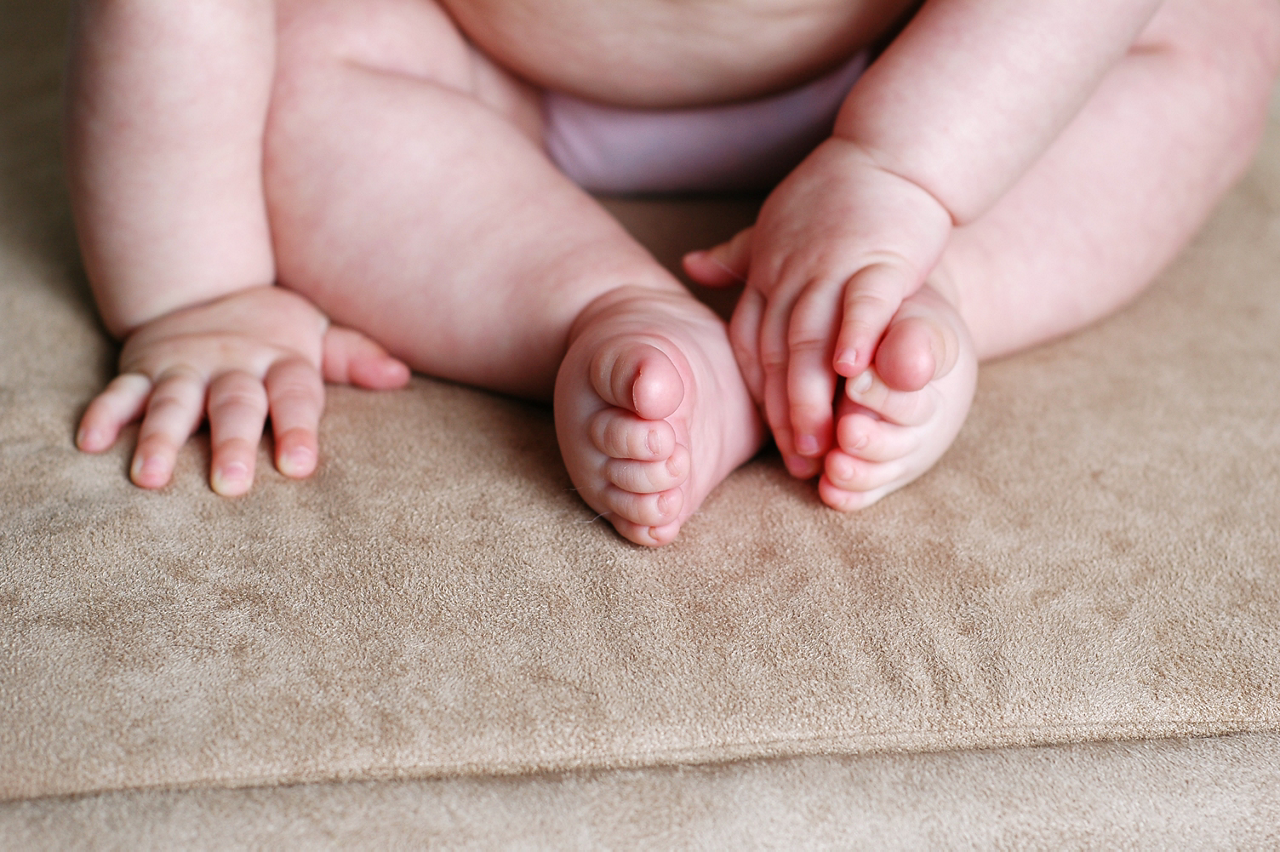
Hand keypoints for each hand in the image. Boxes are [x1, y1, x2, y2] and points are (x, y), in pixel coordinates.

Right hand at [76, 286, 409, 493]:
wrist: (202, 284)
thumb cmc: (272, 331)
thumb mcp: (317, 336)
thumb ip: (354, 358)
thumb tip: (401, 375)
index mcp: (281, 361)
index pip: (296, 396)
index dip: (298, 429)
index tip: (299, 467)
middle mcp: (232, 365)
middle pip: (235, 404)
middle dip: (232, 442)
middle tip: (231, 486)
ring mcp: (184, 367)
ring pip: (173, 404)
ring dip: (159, 439)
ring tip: (150, 479)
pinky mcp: (142, 369)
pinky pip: (120, 392)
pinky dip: (104, 415)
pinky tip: (89, 444)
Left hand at [685, 137, 951, 477]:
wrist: (893, 153)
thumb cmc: (839, 193)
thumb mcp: (775, 224)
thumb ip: (737, 254)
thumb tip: (692, 265)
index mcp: (768, 271)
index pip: (752, 344)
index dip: (760, 394)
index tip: (770, 439)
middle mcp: (791, 272)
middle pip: (777, 352)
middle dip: (783, 412)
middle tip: (795, 460)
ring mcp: (831, 264)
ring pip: (810, 337)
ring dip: (811, 394)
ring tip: (818, 440)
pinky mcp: (877, 256)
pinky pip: (860, 302)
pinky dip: (854, 337)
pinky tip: (852, 373)